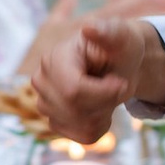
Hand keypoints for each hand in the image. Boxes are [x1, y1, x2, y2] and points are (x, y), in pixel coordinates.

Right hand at [30, 14, 164, 142]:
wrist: (118, 65)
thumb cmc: (119, 48)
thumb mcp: (121, 37)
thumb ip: (109, 32)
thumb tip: (90, 28)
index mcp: (54, 57)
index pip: (73, 90)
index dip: (104, 93)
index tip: (121, 83)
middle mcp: (42, 81)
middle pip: (76, 110)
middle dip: (106, 102)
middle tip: (116, 86)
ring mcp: (44, 103)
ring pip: (81, 125)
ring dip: (104, 113)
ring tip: (106, 93)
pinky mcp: (55, 121)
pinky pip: (84, 135)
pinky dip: (100, 126)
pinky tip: (101, 108)